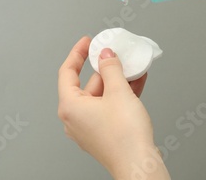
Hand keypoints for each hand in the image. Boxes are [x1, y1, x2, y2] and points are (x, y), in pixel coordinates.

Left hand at [58, 37, 169, 178]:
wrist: (138, 164)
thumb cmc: (124, 136)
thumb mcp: (119, 92)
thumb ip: (111, 68)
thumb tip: (106, 55)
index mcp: (70, 107)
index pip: (67, 72)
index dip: (78, 53)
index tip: (88, 42)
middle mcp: (75, 118)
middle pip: (87, 84)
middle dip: (105, 68)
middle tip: (116, 53)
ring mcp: (89, 127)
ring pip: (101, 95)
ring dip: (117, 80)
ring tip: (131, 67)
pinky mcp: (102, 133)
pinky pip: (109, 106)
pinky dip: (120, 94)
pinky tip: (136, 82)